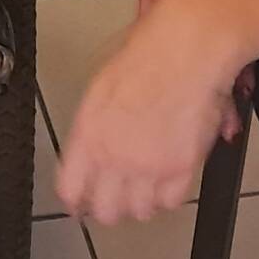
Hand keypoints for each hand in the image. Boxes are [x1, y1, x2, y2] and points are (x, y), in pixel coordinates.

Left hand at [56, 0, 247, 224]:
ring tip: (147, 181)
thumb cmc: (146, 54)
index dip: (77, 199)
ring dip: (142, 201)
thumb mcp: (101, 87)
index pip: (70, 189)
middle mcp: (114, 155)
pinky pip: (171, 201)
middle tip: (118, 195)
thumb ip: (93, 128)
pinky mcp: (182, 168)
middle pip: (106, 211)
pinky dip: (170, 194)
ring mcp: (148, 165)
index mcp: (88, 133)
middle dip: (110, 206)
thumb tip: (89, 157)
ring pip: (139, 211)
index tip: (81, 202)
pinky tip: (170, 176)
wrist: (187, 47)